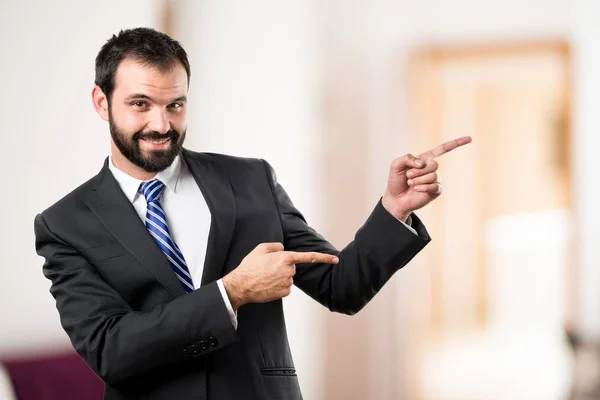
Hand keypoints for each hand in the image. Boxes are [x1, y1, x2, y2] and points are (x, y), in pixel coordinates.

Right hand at [222, 243, 338, 309]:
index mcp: (285, 258)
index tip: (335, 259)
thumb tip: (283, 250)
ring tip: (265, 277)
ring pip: (288, 278)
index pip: (309, 257)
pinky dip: (278, 286)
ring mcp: (287, 283)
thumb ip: (275, 246)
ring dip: (279, 277)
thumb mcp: (260, 249)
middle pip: (292, 267)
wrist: (241, 285)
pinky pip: (285, 287)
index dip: (324, 258)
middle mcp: (289, 271)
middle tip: (267, 268)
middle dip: (283, 267)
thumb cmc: (250, 266)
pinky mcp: (284, 292)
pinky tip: (267, 285)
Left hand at [382, 136, 471, 220]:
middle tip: (408, 176)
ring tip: (411, 183)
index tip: (470, 139)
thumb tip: (422, 163)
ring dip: (418, 180)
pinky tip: (417, 189)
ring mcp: (435, 180)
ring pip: (433, 175)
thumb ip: (407, 158)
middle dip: (418, 171)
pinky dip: (423, 187)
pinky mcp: (436, 191)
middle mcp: (432, 169)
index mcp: (424, 159)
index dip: (456, 143)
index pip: (442, 149)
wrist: (395, 198)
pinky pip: (435, 186)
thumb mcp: (396, 165)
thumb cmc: (396, 181)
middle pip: (434, 164)